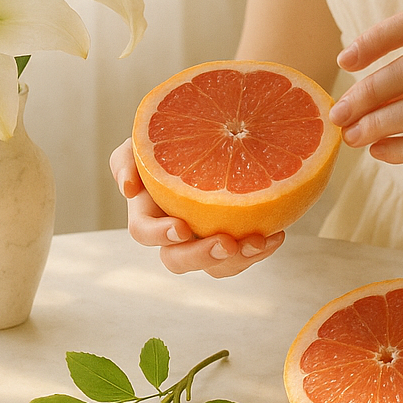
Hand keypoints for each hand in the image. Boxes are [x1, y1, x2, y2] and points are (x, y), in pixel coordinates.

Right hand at [108, 139, 284, 276]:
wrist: (211, 135)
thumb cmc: (171, 138)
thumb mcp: (144, 141)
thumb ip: (125, 158)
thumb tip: (128, 188)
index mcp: (148, 212)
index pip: (144, 233)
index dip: (160, 235)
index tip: (182, 227)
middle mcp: (174, 233)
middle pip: (178, 261)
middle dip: (202, 257)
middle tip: (227, 243)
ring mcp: (204, 239)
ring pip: (216, 266)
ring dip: (239, 260)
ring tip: (261, 240)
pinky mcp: (233, 238)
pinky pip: (243, 256)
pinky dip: (261, 249)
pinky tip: (277, 234)